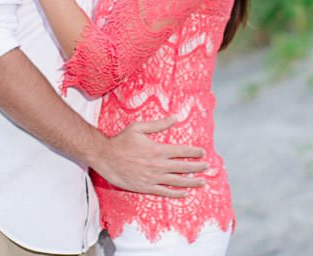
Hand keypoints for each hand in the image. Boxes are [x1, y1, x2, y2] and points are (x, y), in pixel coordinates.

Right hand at [90, 117, 208, 197]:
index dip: (194, 152)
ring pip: (177, 181)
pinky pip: (165, 192)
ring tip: (202, 182)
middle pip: (183, 167)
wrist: (105, 158)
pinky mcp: (146, 187)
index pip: (182, 151)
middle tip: (207, 167)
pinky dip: (177, 194)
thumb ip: (158, 124)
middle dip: (197, 167)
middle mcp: (158, 165)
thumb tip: (175, 117)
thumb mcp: (139, 127)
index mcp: (158, 149)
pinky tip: (185, 194)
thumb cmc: (121, 141)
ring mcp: (153, 178)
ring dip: (191, 182)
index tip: (203, 153)